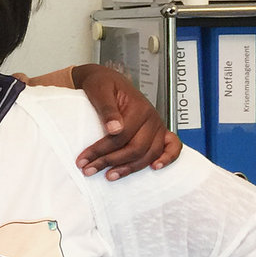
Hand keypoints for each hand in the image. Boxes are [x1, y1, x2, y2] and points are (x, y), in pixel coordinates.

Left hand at [70, 63, 181, 179]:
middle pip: (135, 148)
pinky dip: (168, 158)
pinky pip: (173, 147)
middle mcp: (152, 118)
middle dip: (110, 161)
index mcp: (139, 108)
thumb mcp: (99, 90)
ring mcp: (158, 126)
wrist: (109, 80)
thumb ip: (107, 109)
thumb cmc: (103, 84)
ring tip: (109, 176)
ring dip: (130, 168)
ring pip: (149, 153)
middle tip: (89, 170)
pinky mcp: (160, 132)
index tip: (82, 160)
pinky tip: (155, 168)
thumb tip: (114, 129)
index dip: (100, 150)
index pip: (120, 136)